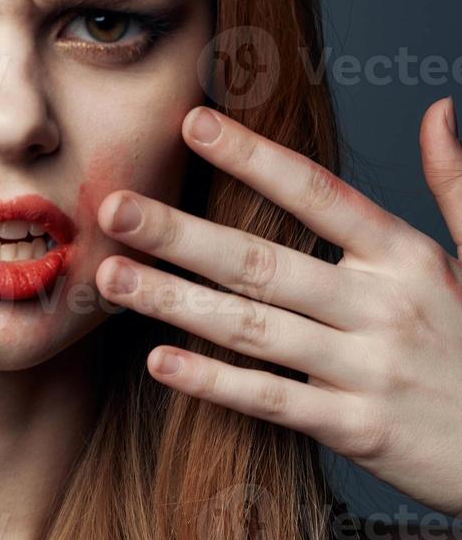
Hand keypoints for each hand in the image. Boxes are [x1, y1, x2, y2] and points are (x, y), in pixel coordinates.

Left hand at [94, 98, 461, 517]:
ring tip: (110, 278)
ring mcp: (371, 369)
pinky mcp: (360, 429)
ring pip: (254, 328)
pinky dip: (215, 383)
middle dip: (181, 233)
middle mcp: (385, 306)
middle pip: (265, 261)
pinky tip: (159, 362)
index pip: (319, 193)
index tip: (192, 123)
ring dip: (175, 301)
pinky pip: (274, 400)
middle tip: (114, 208)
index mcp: (408, 258)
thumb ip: (455, 185)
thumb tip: (437, 110)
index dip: (253, 157)